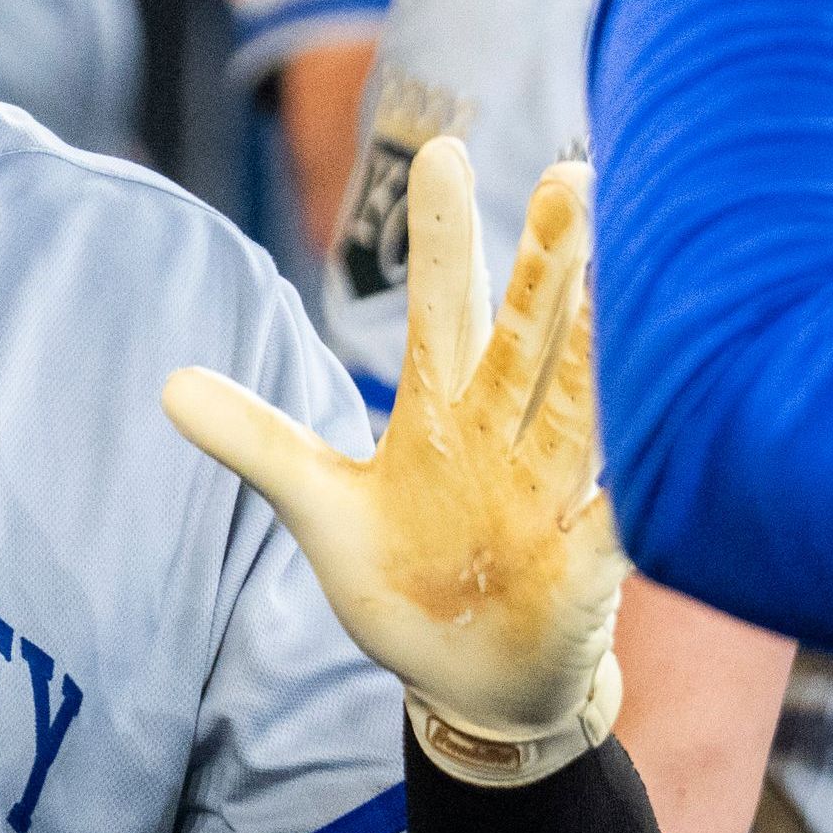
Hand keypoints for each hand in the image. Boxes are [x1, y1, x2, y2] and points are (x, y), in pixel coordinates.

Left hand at [168, 136, 625, 786]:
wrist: (474, 681)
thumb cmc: (404, 579)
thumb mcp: (320, 509)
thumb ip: (258, 442)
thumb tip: (166, 386)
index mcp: (446, 412)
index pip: (444, 308)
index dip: (444, 238)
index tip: (443, 152)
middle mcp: (510, 435)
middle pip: (531, 336)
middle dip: (550, 264)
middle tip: (573, 177)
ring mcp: (554, 495)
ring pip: (585, 407)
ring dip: (602, 350)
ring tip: (623, 285)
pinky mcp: (587, 565)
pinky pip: (617, 519)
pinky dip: (635, 489)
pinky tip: (666, 437)